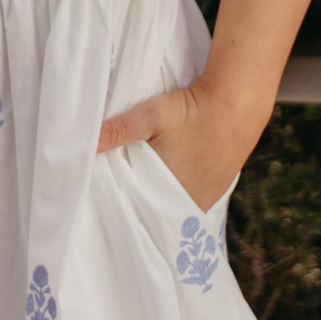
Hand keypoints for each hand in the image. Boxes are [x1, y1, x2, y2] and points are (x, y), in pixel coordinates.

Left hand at [96, 77, 269, 214]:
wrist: (236, 105)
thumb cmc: (192, 110)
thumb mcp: (151, 115)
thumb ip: (118, 130)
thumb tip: (85, 141)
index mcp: (166, 192)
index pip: (135, 212)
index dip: (118, 209)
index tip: (101, 203)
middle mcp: (187, 203)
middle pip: (152, 213)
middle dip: (135, 208)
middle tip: (114, 199)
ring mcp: (203, 201)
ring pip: (171, 211)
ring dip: (156, 205)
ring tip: (136, 195)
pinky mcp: (214, 194)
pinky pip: (188, 206)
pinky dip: (174, 201)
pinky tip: (163, 190)